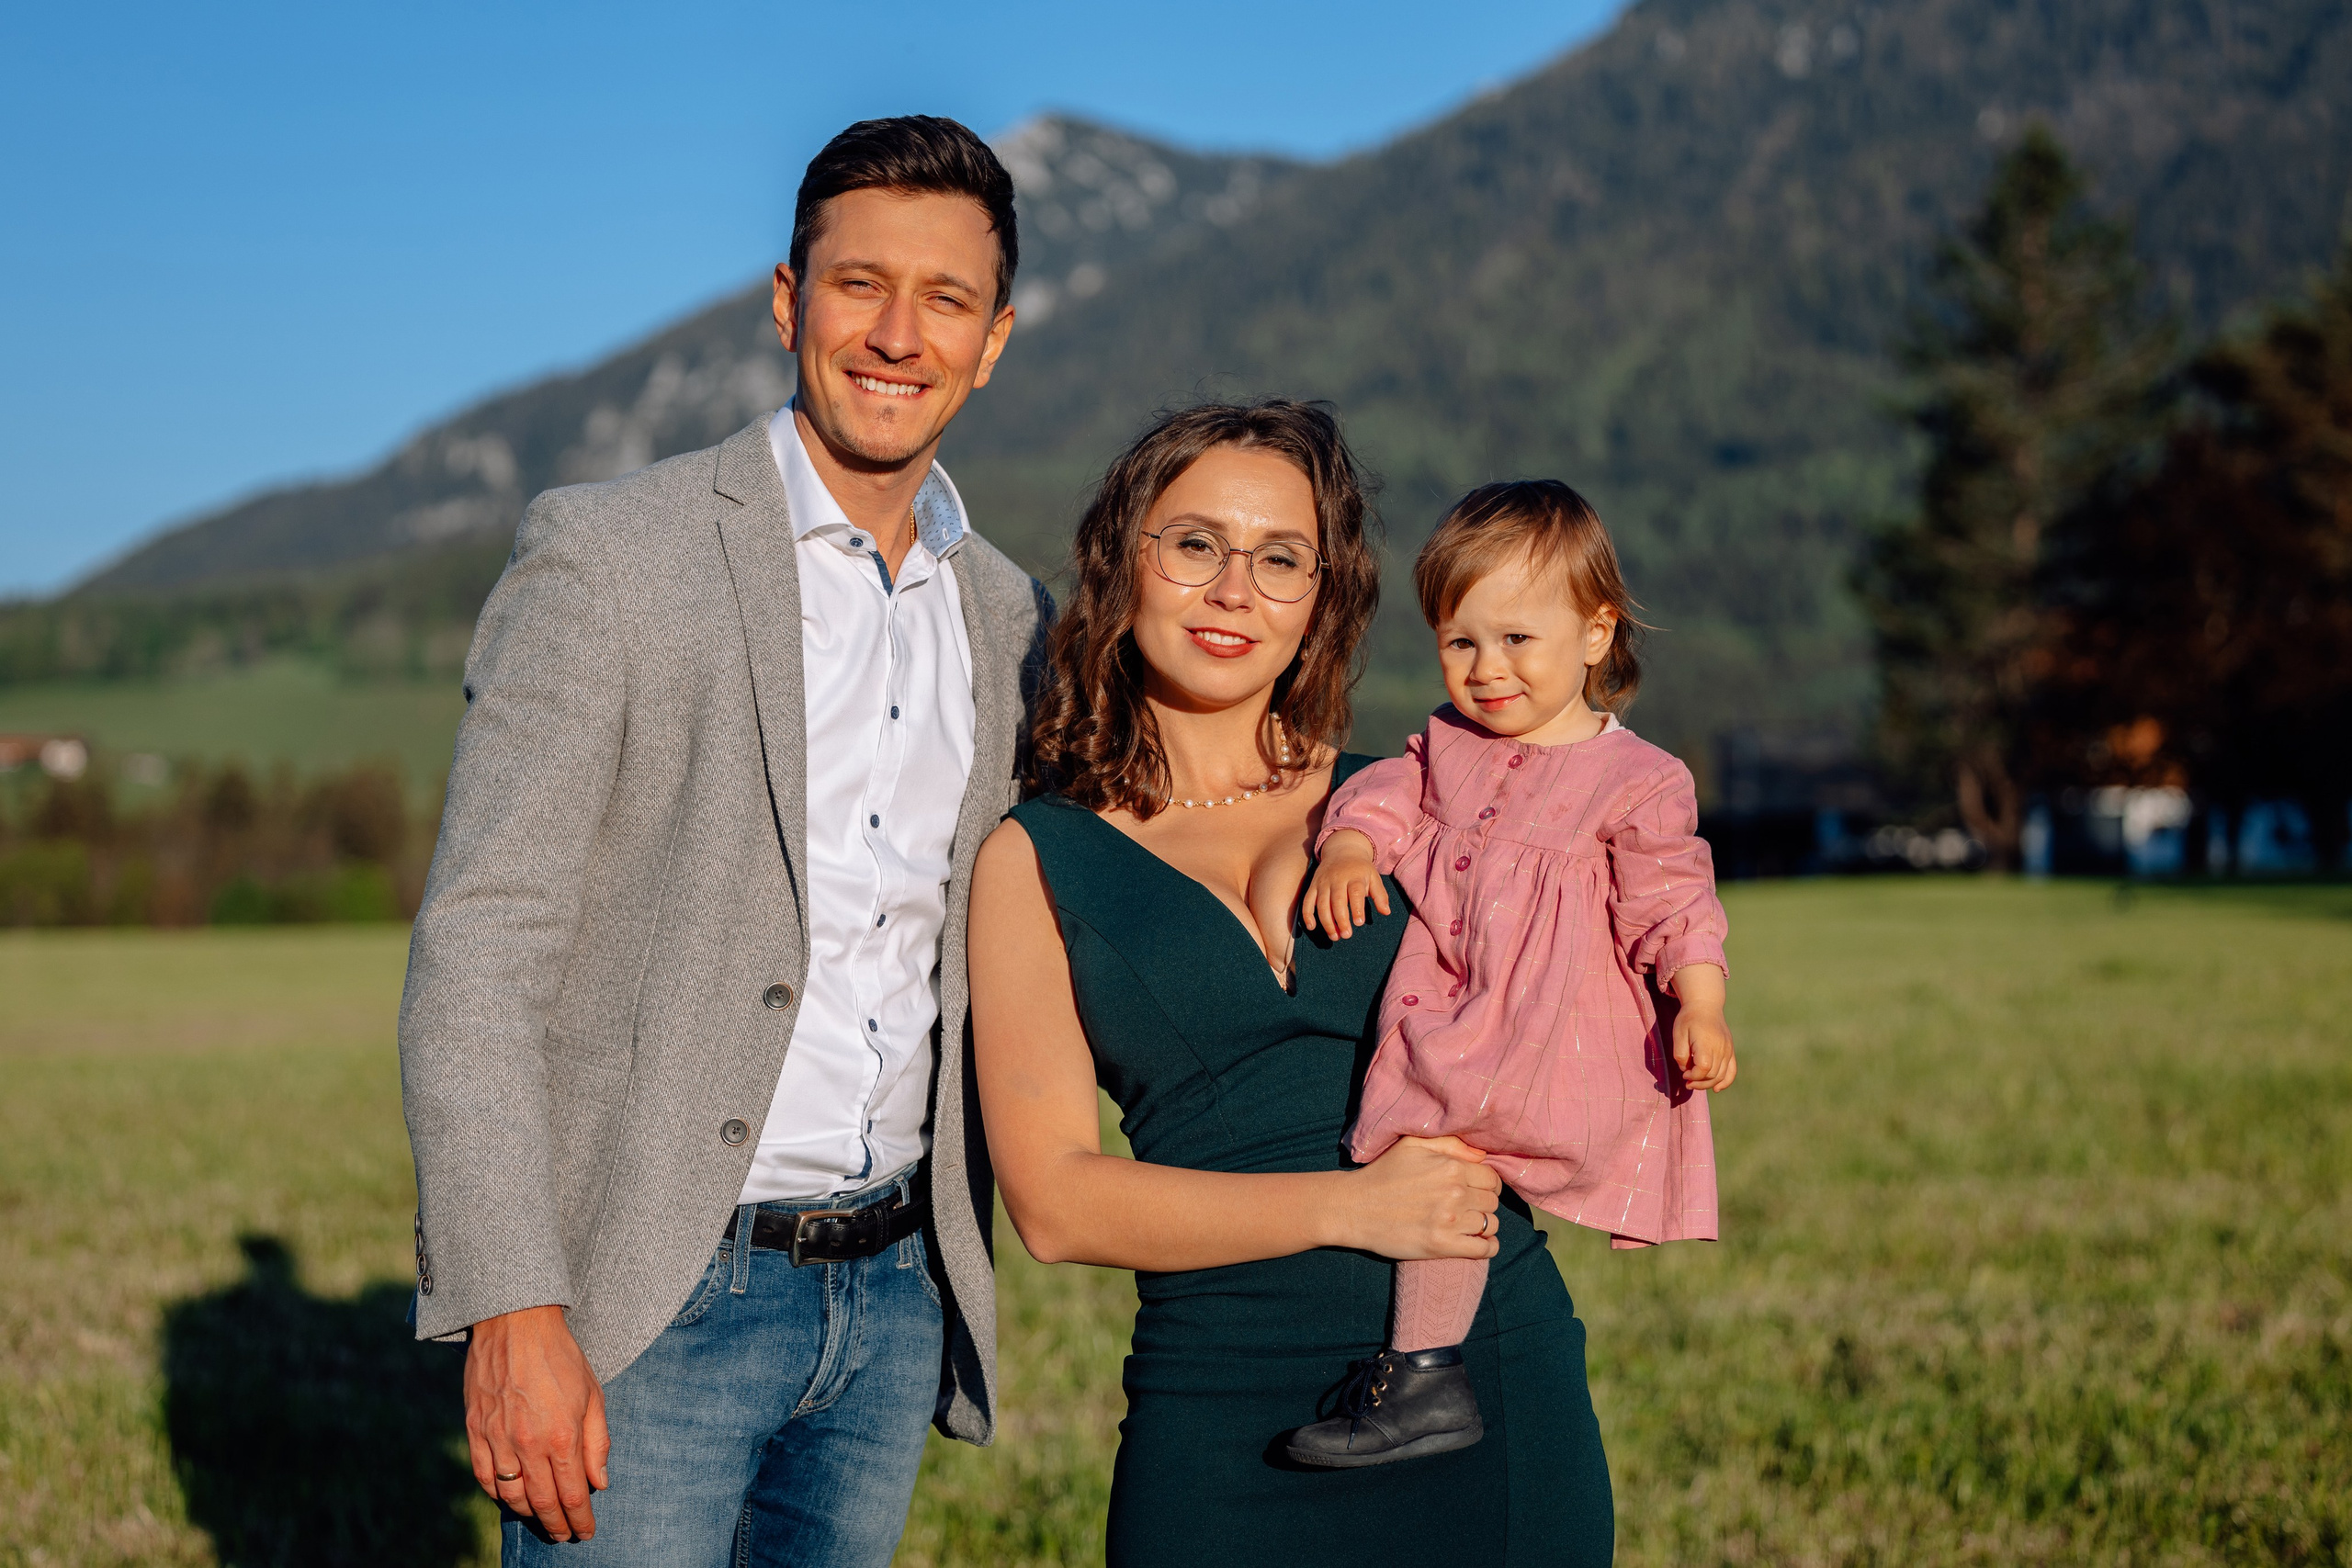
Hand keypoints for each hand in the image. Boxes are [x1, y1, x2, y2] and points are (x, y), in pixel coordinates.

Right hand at [464, 1305, 609, 1540]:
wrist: (515, 1323)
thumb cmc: (560, 1356)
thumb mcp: (593, 1394)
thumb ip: (598, 1443)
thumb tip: (600, 1483)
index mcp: (562, 1436)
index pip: (573, 1495)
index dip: (580, 1520)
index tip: (585, 1533)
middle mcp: (528, 1444)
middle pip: (542, 1502)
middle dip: (555, 1525)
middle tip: (564, 1536)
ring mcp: (497, 1439)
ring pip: (510, 1495)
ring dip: (527, 1513)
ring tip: (541, 1518)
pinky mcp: (475, 1430)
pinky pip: (484, 1476)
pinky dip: (497, 1494)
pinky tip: (509, 1497)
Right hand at [1302, 831, 1388, 938]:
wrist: (1342, 850)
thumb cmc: (1360, 869)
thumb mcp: (1374, 877)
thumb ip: (1380, 895)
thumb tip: (1386, 912)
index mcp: (1354, 876)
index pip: (1355, 893)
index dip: (1356, 908)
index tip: (1359, 923)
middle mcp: (1337, 879)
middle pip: (1337, 900)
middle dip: (1340, 919)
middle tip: (1346, 935)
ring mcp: (1323, 882)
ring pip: (1321, 903)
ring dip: (1326, 921)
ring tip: (1334, 936)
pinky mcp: (1313, 885)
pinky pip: (1307, 901)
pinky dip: (1307, 914)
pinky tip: (1312, 927)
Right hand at [1329, 1135, 1501, 1258]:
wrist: (1354, 1208)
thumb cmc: (1383, 1173)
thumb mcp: (1413, 1145)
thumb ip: (1451, 1144)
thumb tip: (1482, 1154)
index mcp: (1451, 1167)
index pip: (1492, 1178)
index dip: (1486, 1184)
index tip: (1474, 1189)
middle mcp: (1455, 1193)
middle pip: (1492, 1201)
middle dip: (1482, 1203)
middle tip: (1465, 1207)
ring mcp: (1450, 1221)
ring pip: (1491, 1224)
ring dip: (1483, 1225)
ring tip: (1466, 1224)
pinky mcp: (1442, 1246)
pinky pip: (1484, 1249)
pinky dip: (1487, 1247)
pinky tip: (1478, 1243)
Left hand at [1668, 963, 1736, 1090]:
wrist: (1705, 1005)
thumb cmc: (1688, 1019)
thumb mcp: (1678, 1033)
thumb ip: (1680, 1054)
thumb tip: (1686, 1069)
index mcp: (1706, 1043)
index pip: (1703, 1068)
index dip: (1693, 1076)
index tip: (1684, 1074)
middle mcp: (1720, 1048)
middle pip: (1713, 1075)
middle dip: (1698, 1082)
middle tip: (1686, 1081)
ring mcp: (1728, 1050)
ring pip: (1721, 1075)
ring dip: (1708, 1084)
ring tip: (1695, 1083)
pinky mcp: (1730, 1050)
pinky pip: (1732, 1071)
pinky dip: (1725, 1082)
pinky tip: (1716, 1089)